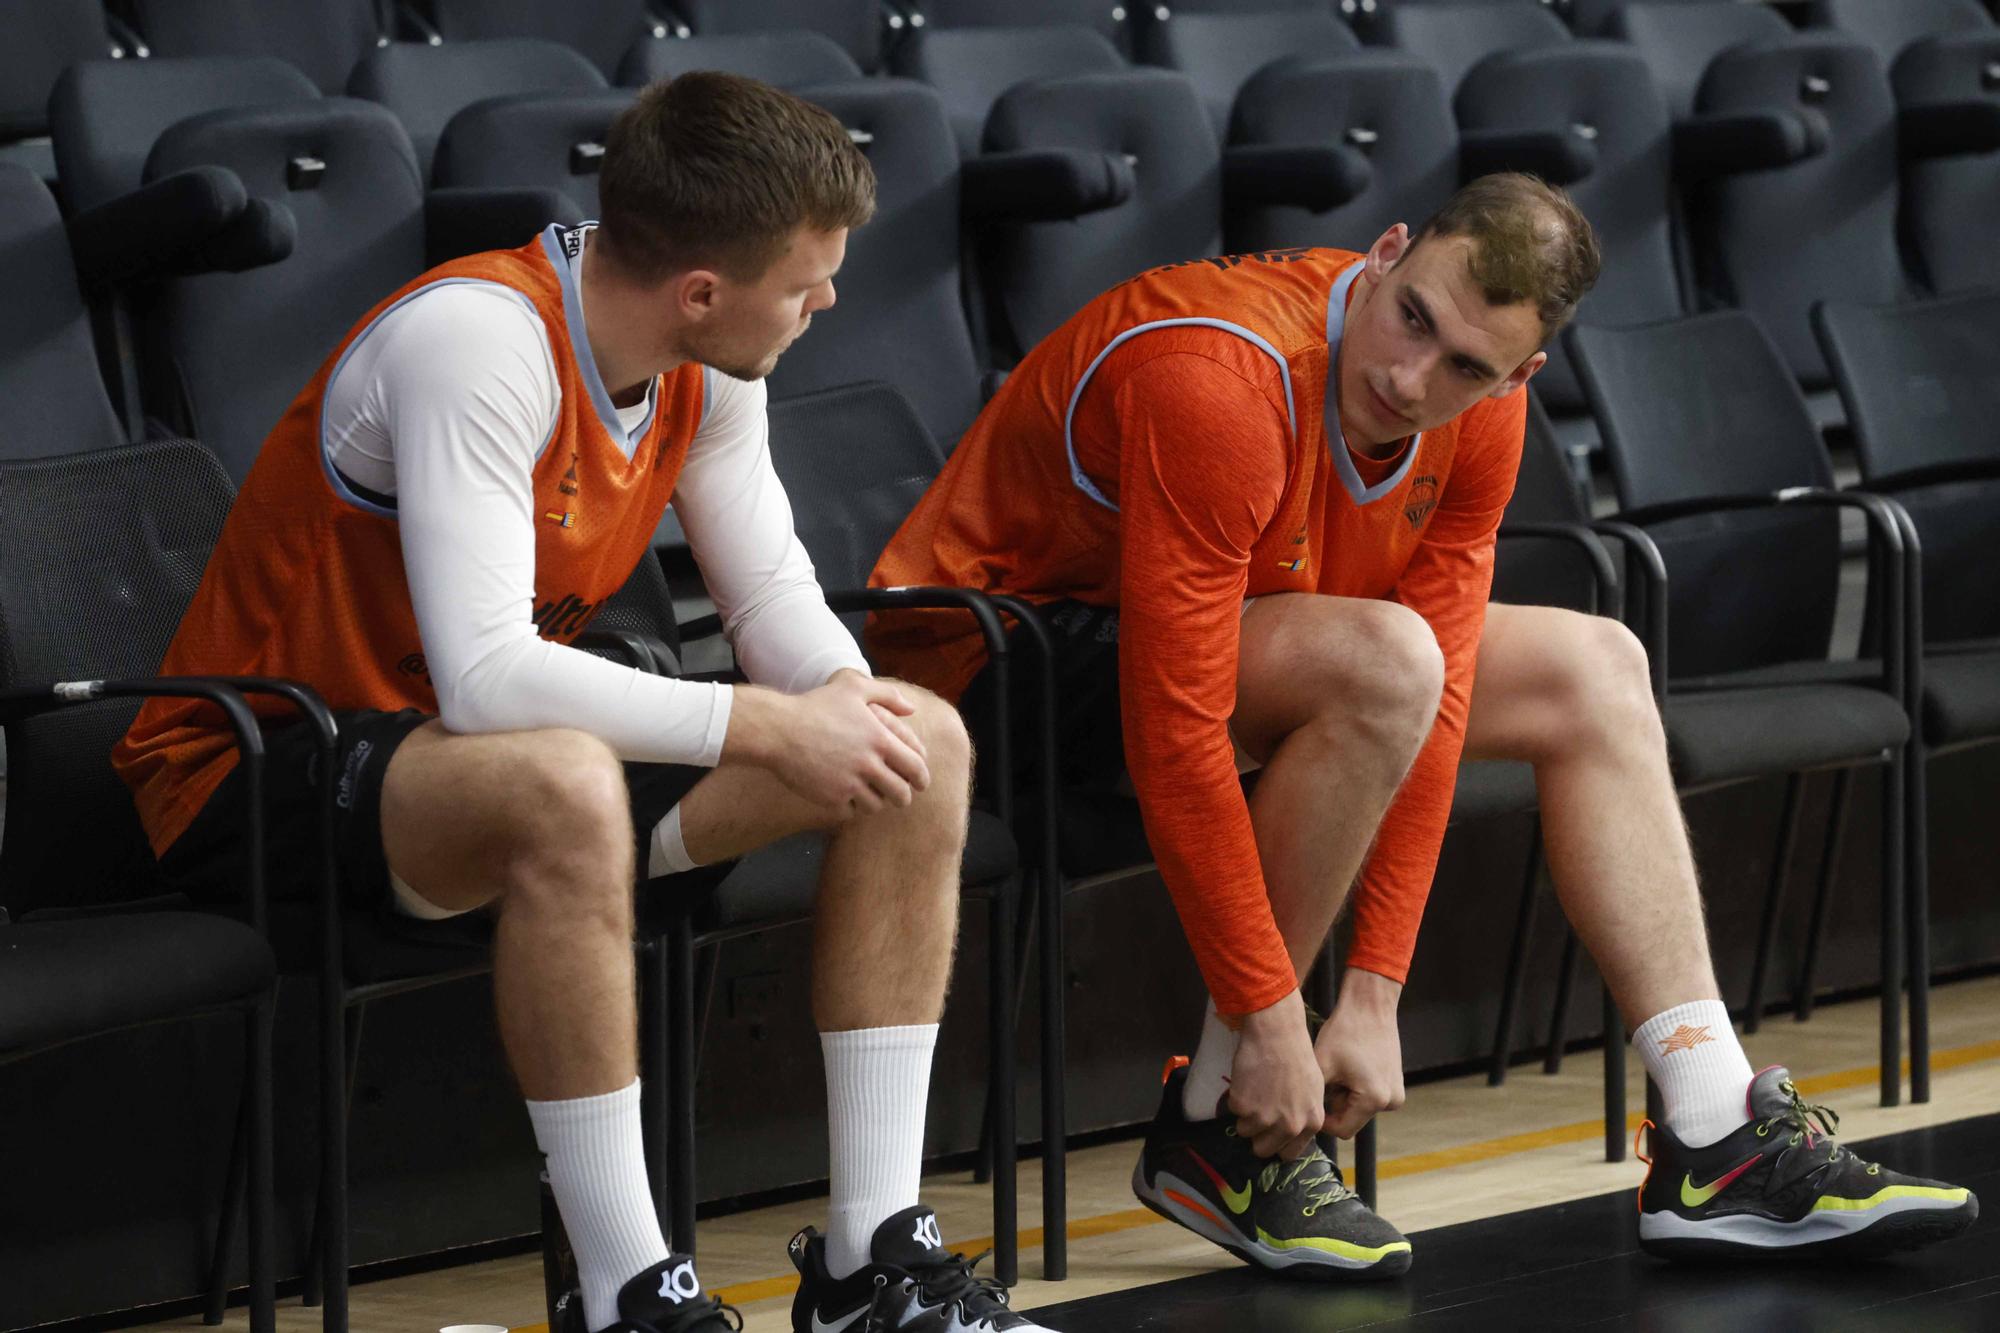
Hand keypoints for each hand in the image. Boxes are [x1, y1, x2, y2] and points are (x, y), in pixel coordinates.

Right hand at [724, 670, 930, 813]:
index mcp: (880, 739)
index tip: (920, 783)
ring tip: (872, 795)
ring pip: (877, 805)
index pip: (916, 768)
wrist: (778, 729)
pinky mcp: (831, 798)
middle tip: (900, 796)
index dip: (922, 778)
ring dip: (877, 802)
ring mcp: (850, 784)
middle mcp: (869, 764)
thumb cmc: (816, 706)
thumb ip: (888, 695)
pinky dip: (853, 807)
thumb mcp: (853, 688)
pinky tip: (848, 797)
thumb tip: (912, 710)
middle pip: (901, 794)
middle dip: (903, 797)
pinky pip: (852, 811)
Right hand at [1226, 989, 1325, 1158]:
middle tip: (1257, 1114)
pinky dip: (1236, 1098)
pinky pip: (1233, 1111)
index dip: (1277, 1143)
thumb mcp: (1313, 1090)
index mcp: (1310, 1123)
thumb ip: (1304, 1115)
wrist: (1277, 1033)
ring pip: (1245, 1132)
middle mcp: (1289, 1126)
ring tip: (1253, 1091)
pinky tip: (1247, 1080)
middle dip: (1258, 1135)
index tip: (1271, 1133)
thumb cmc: (1297, 1055)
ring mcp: (1265, 1118)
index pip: (1288, 1153)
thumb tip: (1291, 1130)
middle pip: (1264, 1150)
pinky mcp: (1243, 1107)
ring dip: (1245, 1115)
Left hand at [1315, 968, 1405, 1139]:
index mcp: (1374, 1100)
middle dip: (1334, 1104)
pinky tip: (1349, 1065)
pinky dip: (1356, 1087)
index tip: (1309, 1101)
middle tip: (1325, 1077)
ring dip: (1345, 1096)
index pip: (1341, 1130)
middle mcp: (1391, 1102)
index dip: (1322, 1120)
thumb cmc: (1343, 1033)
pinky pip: (1370, 1096)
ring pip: (1359, 1108)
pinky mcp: (1397, 1083)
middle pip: (1352, 1119)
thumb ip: (1314, 1099)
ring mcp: (1397, 1092)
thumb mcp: (1322, 1067)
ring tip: (1338, 1069)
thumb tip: (1304, 1120)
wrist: (1369, 1005)